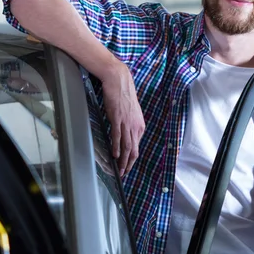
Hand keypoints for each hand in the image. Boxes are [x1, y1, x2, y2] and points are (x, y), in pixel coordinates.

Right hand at [101, 62, 144, 176]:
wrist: (118, 79)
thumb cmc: (122, 94)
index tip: (126, 167)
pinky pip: (117, 136)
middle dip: (128, 164)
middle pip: (133, 150)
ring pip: (126, 146)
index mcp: (139, 125)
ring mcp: (126, 122)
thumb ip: (128, 124)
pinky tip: (114, 155)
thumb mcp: (129, 112)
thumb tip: (123, 134)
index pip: (136, 147)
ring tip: (119, 170)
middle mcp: (135, 126)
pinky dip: (116, 147)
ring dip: (122, 160)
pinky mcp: (117, 118)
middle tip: (123, 174)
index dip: (131, 159)